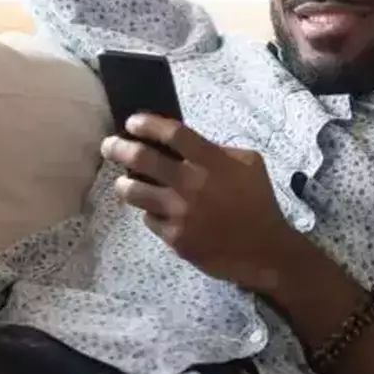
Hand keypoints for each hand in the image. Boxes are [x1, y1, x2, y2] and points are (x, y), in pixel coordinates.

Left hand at [100, 114, 295, 290]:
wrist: (264, 250)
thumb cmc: (259, 203)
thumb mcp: (250, 164)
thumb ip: (219, 150)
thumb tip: (188, 144)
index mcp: (212, 162)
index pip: (172, 133)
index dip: (147, 124)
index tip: (132, 122)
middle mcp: (191, 184)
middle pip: (142, 159)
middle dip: (118, 148)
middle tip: (109, 146)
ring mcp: (180, 213)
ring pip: (135, 192)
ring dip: (125, 184)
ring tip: (124, 182)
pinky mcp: (174, 238)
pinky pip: (150, 219)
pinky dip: (151, 212)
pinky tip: (157, 210)